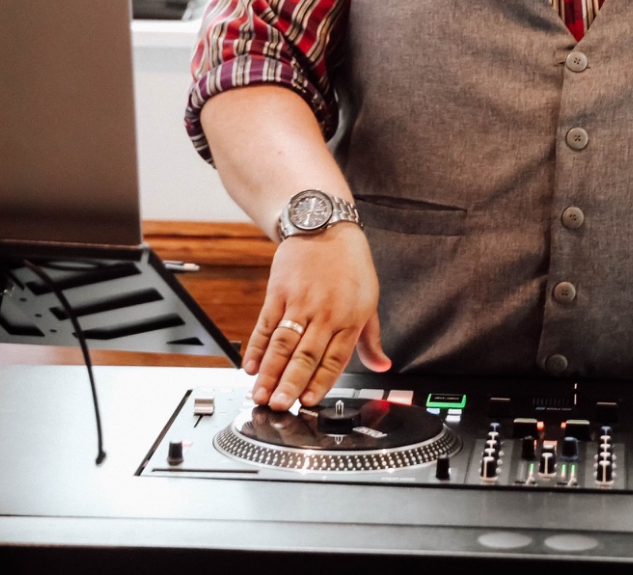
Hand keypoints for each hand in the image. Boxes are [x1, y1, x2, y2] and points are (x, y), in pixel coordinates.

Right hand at [242, 223, 390, 409]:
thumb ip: (371, 339)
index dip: (319, 382)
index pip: (334, 358)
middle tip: (279, 406)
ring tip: (260, 394)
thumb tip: (382, 366)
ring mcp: (300, 301)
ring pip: (283, 343)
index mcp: (350, 317)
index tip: (307, 402)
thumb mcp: (369, 299)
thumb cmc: (350, 264)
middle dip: (290, 383)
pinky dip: (256, 348)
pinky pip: (266, 324)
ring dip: (270, 372)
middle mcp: (325, 311)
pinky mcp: (279, 291)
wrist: (325, 225)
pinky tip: (250, 366)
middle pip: (306, 354)